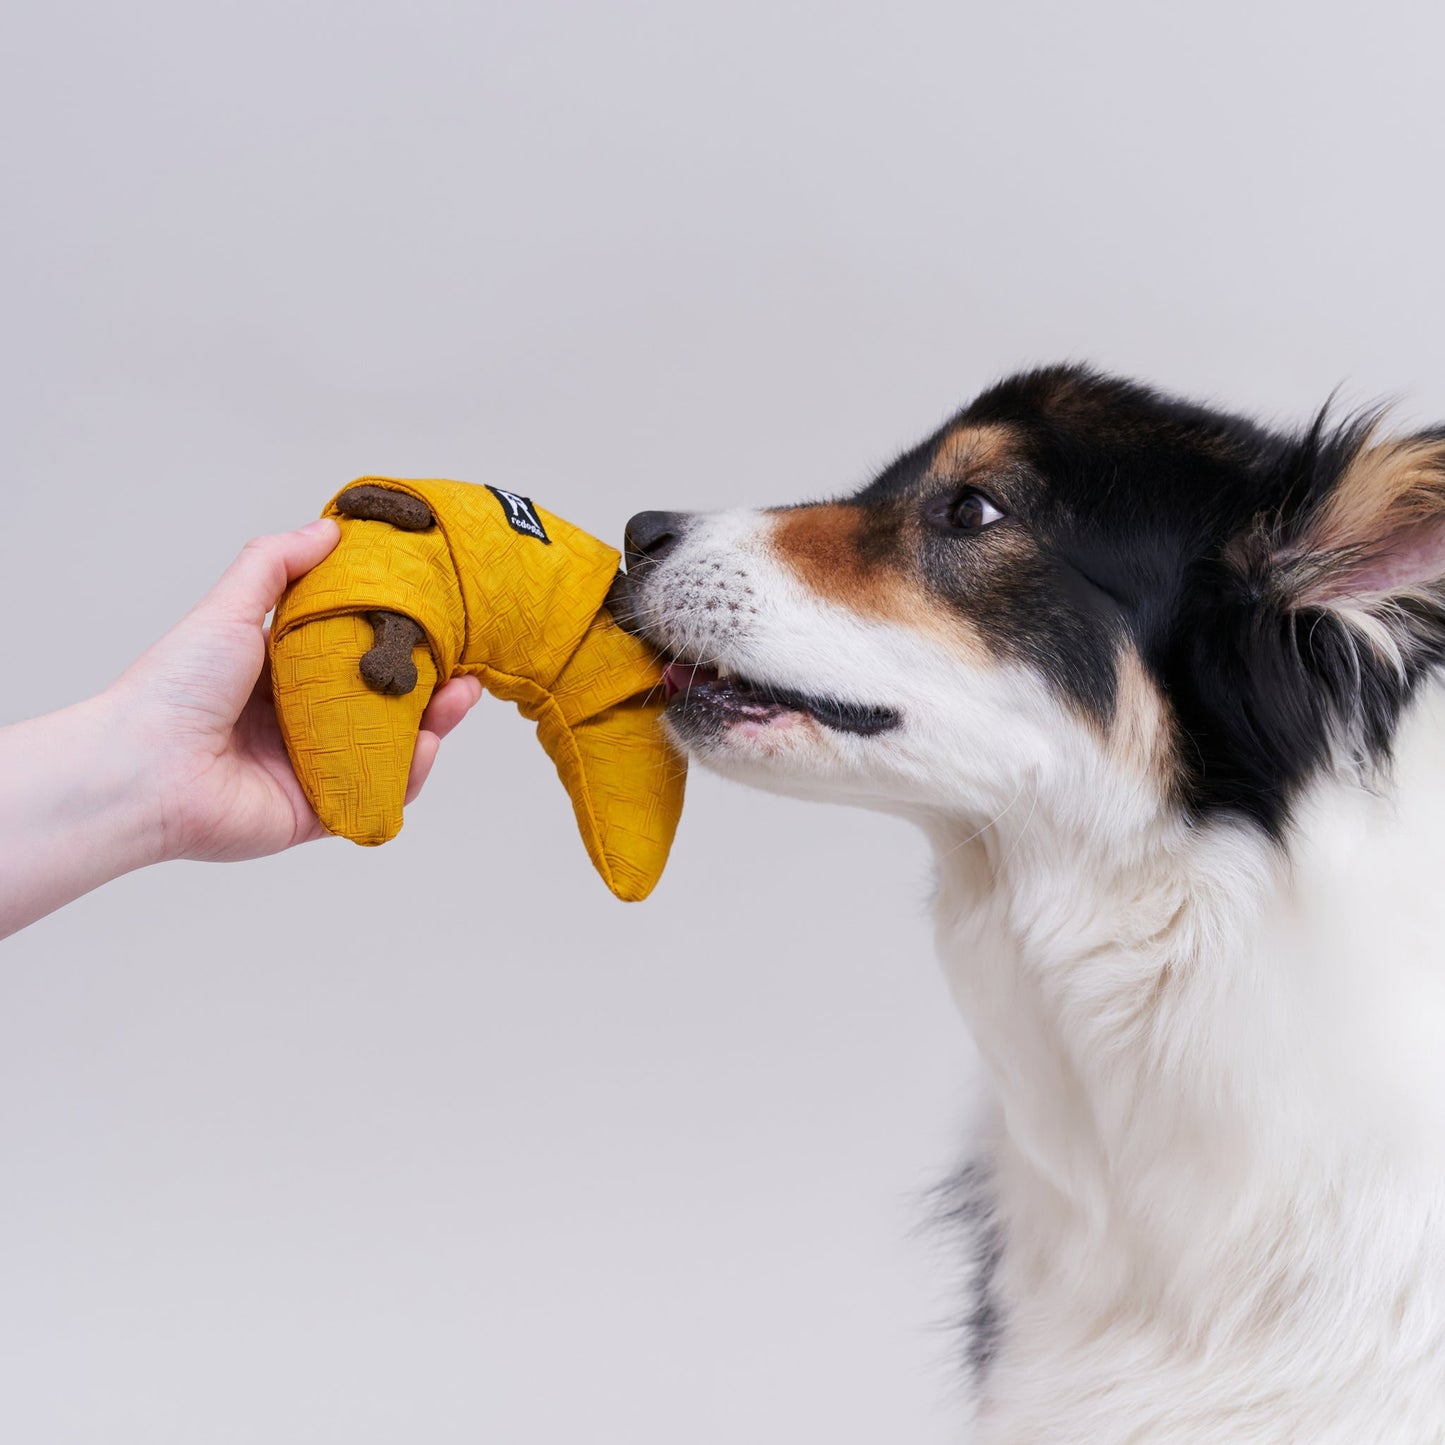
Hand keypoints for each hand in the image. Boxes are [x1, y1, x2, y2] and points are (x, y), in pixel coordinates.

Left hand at [106, 519, 483, 862]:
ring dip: (432, 727)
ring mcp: (312, 771)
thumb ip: (277, 565)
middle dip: (431, 689)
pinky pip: (377, 794)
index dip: (400, 643)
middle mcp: (299, 725)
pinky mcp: (318, 812)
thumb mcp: (231, 610)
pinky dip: (408, 774)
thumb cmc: (177, 687)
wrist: (145, 768)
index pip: (356, 657)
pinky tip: (427, 747)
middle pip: (384, 706)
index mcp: (280, 678)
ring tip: (460, 699)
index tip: (437, 625)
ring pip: (390, 750)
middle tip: (465, 671)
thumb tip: (330, 526)